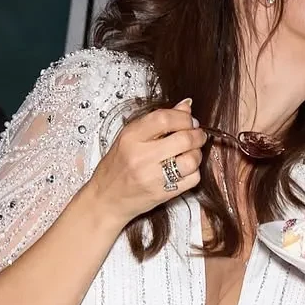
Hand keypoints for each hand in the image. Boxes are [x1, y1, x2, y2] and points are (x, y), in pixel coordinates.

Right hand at [89, 103, 206, 224]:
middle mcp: (142, 156)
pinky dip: (194, 172)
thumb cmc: (117, 166)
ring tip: (191, 152)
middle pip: (184, 139)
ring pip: (191, 160)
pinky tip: (185, 169)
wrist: (107, 198)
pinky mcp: (163, 193)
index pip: (165, 119)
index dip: (184, 117)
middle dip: (197, 134)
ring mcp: (153, 177)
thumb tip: (186, 106)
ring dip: (197, 154)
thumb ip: (157, 121)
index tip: (189, 120)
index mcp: (131, 137)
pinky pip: (192, 179)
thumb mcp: (129, 137)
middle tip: (197, 134)